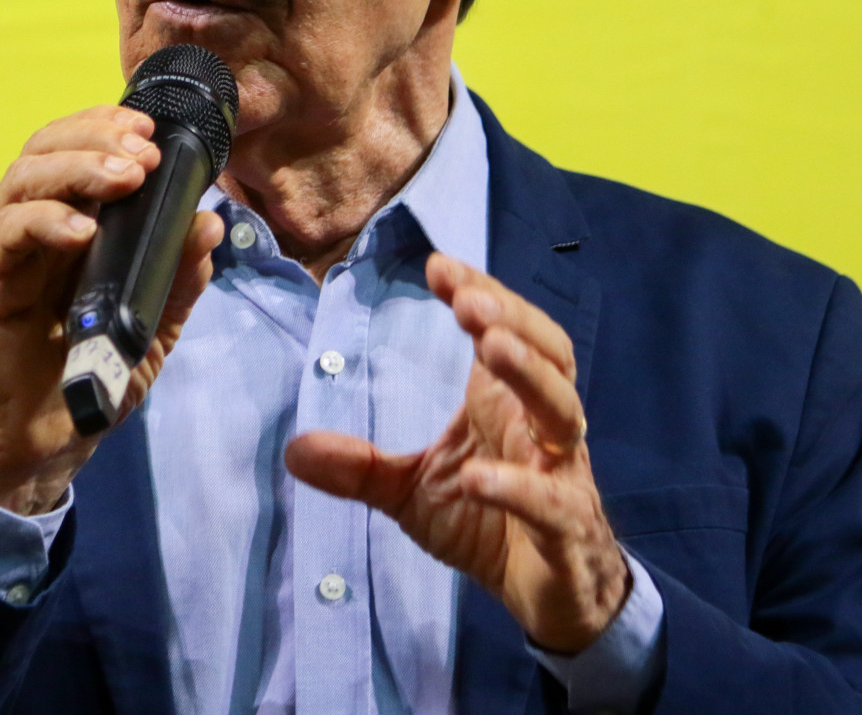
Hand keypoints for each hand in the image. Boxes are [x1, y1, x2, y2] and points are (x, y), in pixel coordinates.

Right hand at [0, 104, 224, 516]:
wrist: (47, 440)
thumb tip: (210, 222)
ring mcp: (4, 251)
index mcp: (67, 220)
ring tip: (123, 179)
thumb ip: (182, 276)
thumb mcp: (155, 323)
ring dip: (75, 167)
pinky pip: (6, 234)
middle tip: (143, 154)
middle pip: (45, 148)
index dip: (107, 125)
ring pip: (23, 178)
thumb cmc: (96, 372)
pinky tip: (81, 230)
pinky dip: (44, 220)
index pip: (75, 146)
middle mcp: (31, 225)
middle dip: (96, 138)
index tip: (151, 128)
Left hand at [284, 253, 628, 652]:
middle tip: (469, 297)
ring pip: (563, 410)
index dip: (480, 293)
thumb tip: (294, 449)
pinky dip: (517, 486)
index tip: (438, 265)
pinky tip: (478, 476)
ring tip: (492, 346)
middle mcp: (541, 426)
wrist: (548, 597)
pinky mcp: (567, 528)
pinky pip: (550, 501)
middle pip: (548, 353)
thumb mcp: (411, 493)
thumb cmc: (488, 526)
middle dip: (513, 318)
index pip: (504, 330)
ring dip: (530, 374)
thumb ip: (360, 469)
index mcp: (505, 404)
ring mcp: (562, 474)